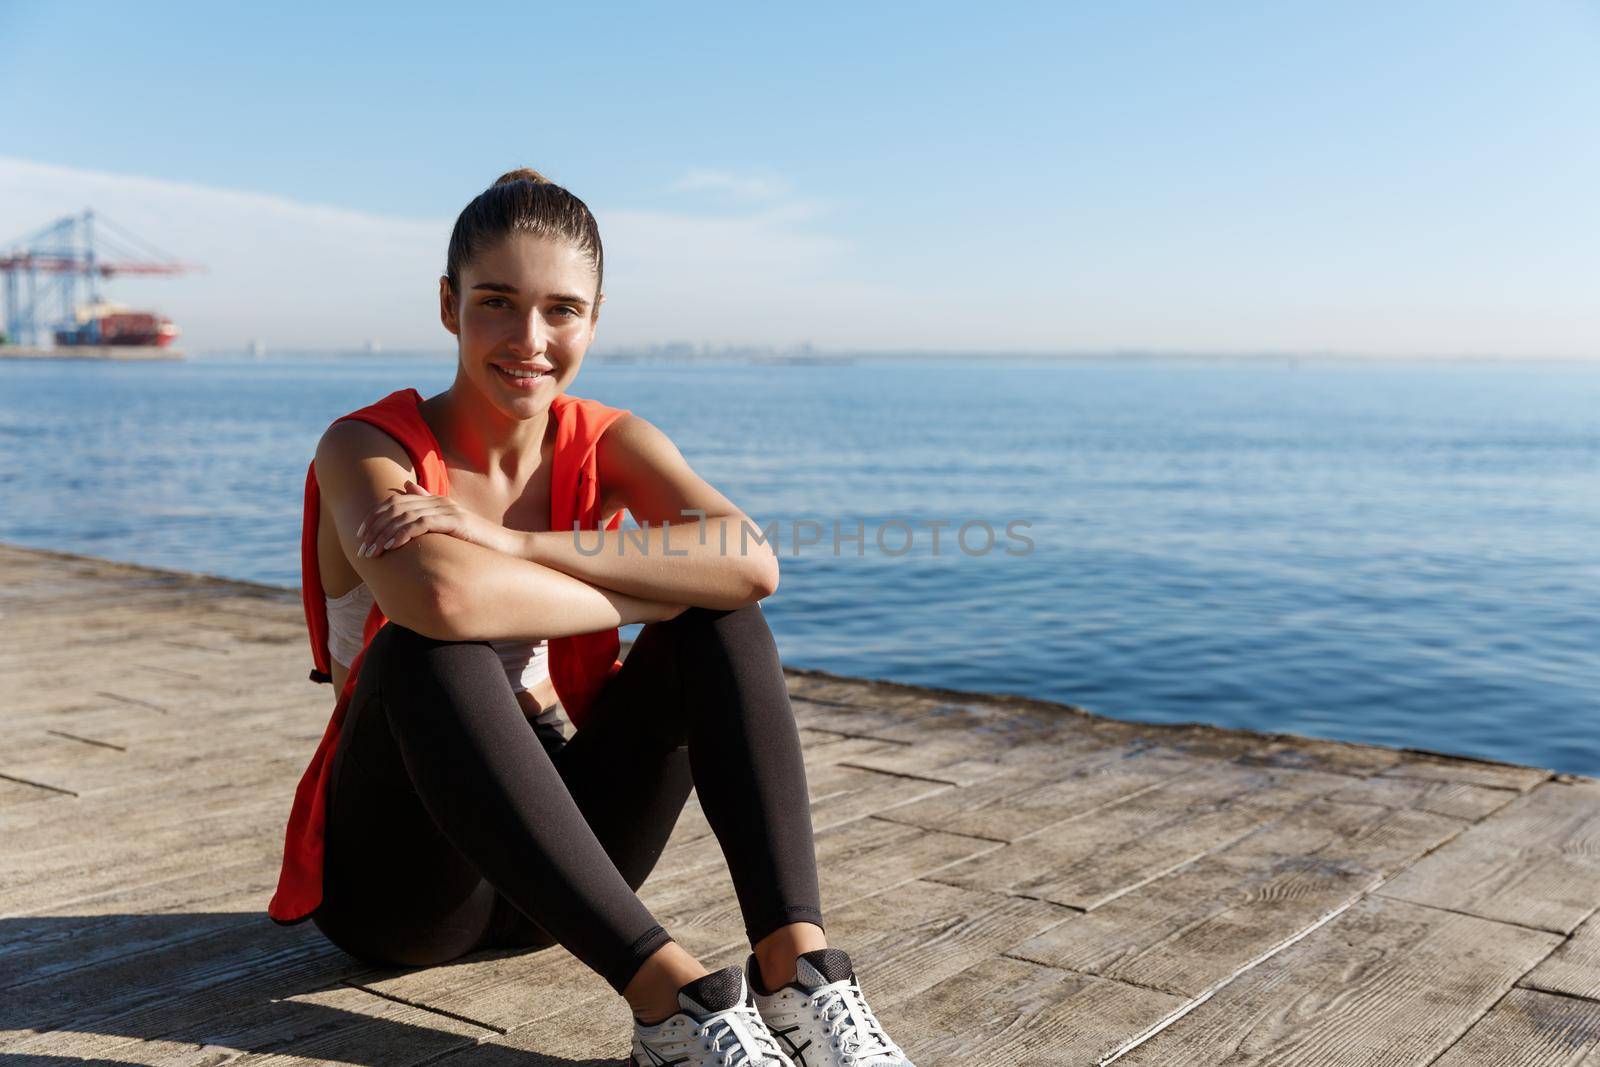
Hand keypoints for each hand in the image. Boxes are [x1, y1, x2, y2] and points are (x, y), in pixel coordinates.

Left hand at [355, 481, 513, 558]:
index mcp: (436, 502)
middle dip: (374, 528)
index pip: (396, 502)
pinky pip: (422, 524)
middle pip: (395, 508)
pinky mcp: (455, 522)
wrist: (510, 549)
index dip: (375, 517)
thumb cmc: (480, 543)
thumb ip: (430, 512)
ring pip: (405, 516)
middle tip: (360, 548)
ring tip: (371, 552)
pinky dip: (402, 534)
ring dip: (384, 535)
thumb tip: (407, 490)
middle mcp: (439, 501)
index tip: (360, 535)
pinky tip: (391, 547)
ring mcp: (447, 510)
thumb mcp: (452, 529)